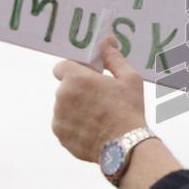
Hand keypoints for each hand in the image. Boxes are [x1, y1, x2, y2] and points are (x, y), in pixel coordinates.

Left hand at [52, 37, 146, 162]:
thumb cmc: (129, 110)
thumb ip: (113, 58)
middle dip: (78, 90)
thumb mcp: (129, 79)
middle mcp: (62, 96)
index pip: (61, 66)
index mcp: (76, 78)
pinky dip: (75, 125)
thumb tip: (106, 42)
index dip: (75, 70)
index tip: (88, 77)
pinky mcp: (60, 134)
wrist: (125, 147)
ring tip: (99, 117)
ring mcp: (58, 117)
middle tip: (100, 99)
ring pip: (64, 107)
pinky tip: (94, 129)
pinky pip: (64, 124)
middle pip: (65, 87)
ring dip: (76, 108)